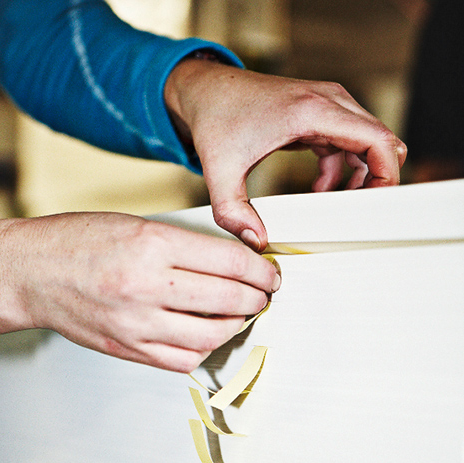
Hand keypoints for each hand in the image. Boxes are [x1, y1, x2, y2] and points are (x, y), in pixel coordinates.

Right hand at [0, 212, 279, 371]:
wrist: (33, 273)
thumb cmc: (79, 243)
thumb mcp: (138, 225)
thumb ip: (187, 246)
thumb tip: (234, 264)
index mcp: (152, 244)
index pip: (230, 262)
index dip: (261, 271)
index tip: (269, 274)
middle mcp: (145, 286)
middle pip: (228, 300)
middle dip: (257, 299)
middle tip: (262, 295)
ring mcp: (136, 323)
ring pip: (211, 335)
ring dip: (236, 326)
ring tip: (238, 315)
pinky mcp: (129, 349)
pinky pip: (183, 360)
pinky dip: (204, 349)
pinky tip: (206, 335)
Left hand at [165, 62, 406, 250]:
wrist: (204, 90)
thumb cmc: (215, 120)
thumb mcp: (220, 172)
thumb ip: (233, 212)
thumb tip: (255, 243)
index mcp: (312, 111)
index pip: (377, 139)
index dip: (387, 174)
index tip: (376, 204)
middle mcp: (327, 101)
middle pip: (380, 140)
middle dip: (376, 179)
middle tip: (357, 210)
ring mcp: (326, 104)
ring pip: (367, 142)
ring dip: (359, 175)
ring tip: (336, 203)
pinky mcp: (319, 114)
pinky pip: (348, 142)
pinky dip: (343, 168)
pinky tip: (321, 189)